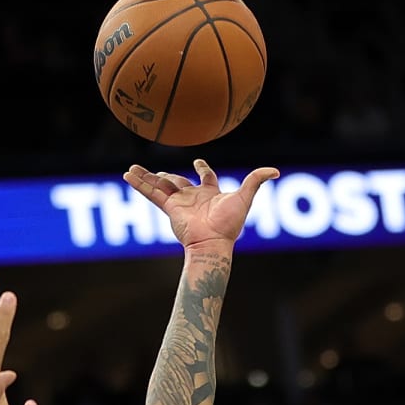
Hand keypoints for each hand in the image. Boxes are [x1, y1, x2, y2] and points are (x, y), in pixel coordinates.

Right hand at [123, 159, 277, 248]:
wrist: (213, 242)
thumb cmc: (230, 223)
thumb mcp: (244, 196)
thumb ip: (256, 180)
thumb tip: (275, 170)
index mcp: (210, 193)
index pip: (205, 178)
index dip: (202, 169)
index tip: (198, 162)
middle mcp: (193, 197)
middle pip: (177, 182)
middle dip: (167, 175)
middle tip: (156, 170)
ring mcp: (180, 202)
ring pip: (160, 185)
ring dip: (147, 177)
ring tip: (132, 168)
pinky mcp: (170, 207)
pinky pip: (152, 193)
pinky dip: (140, 184)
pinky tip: (128, 175)